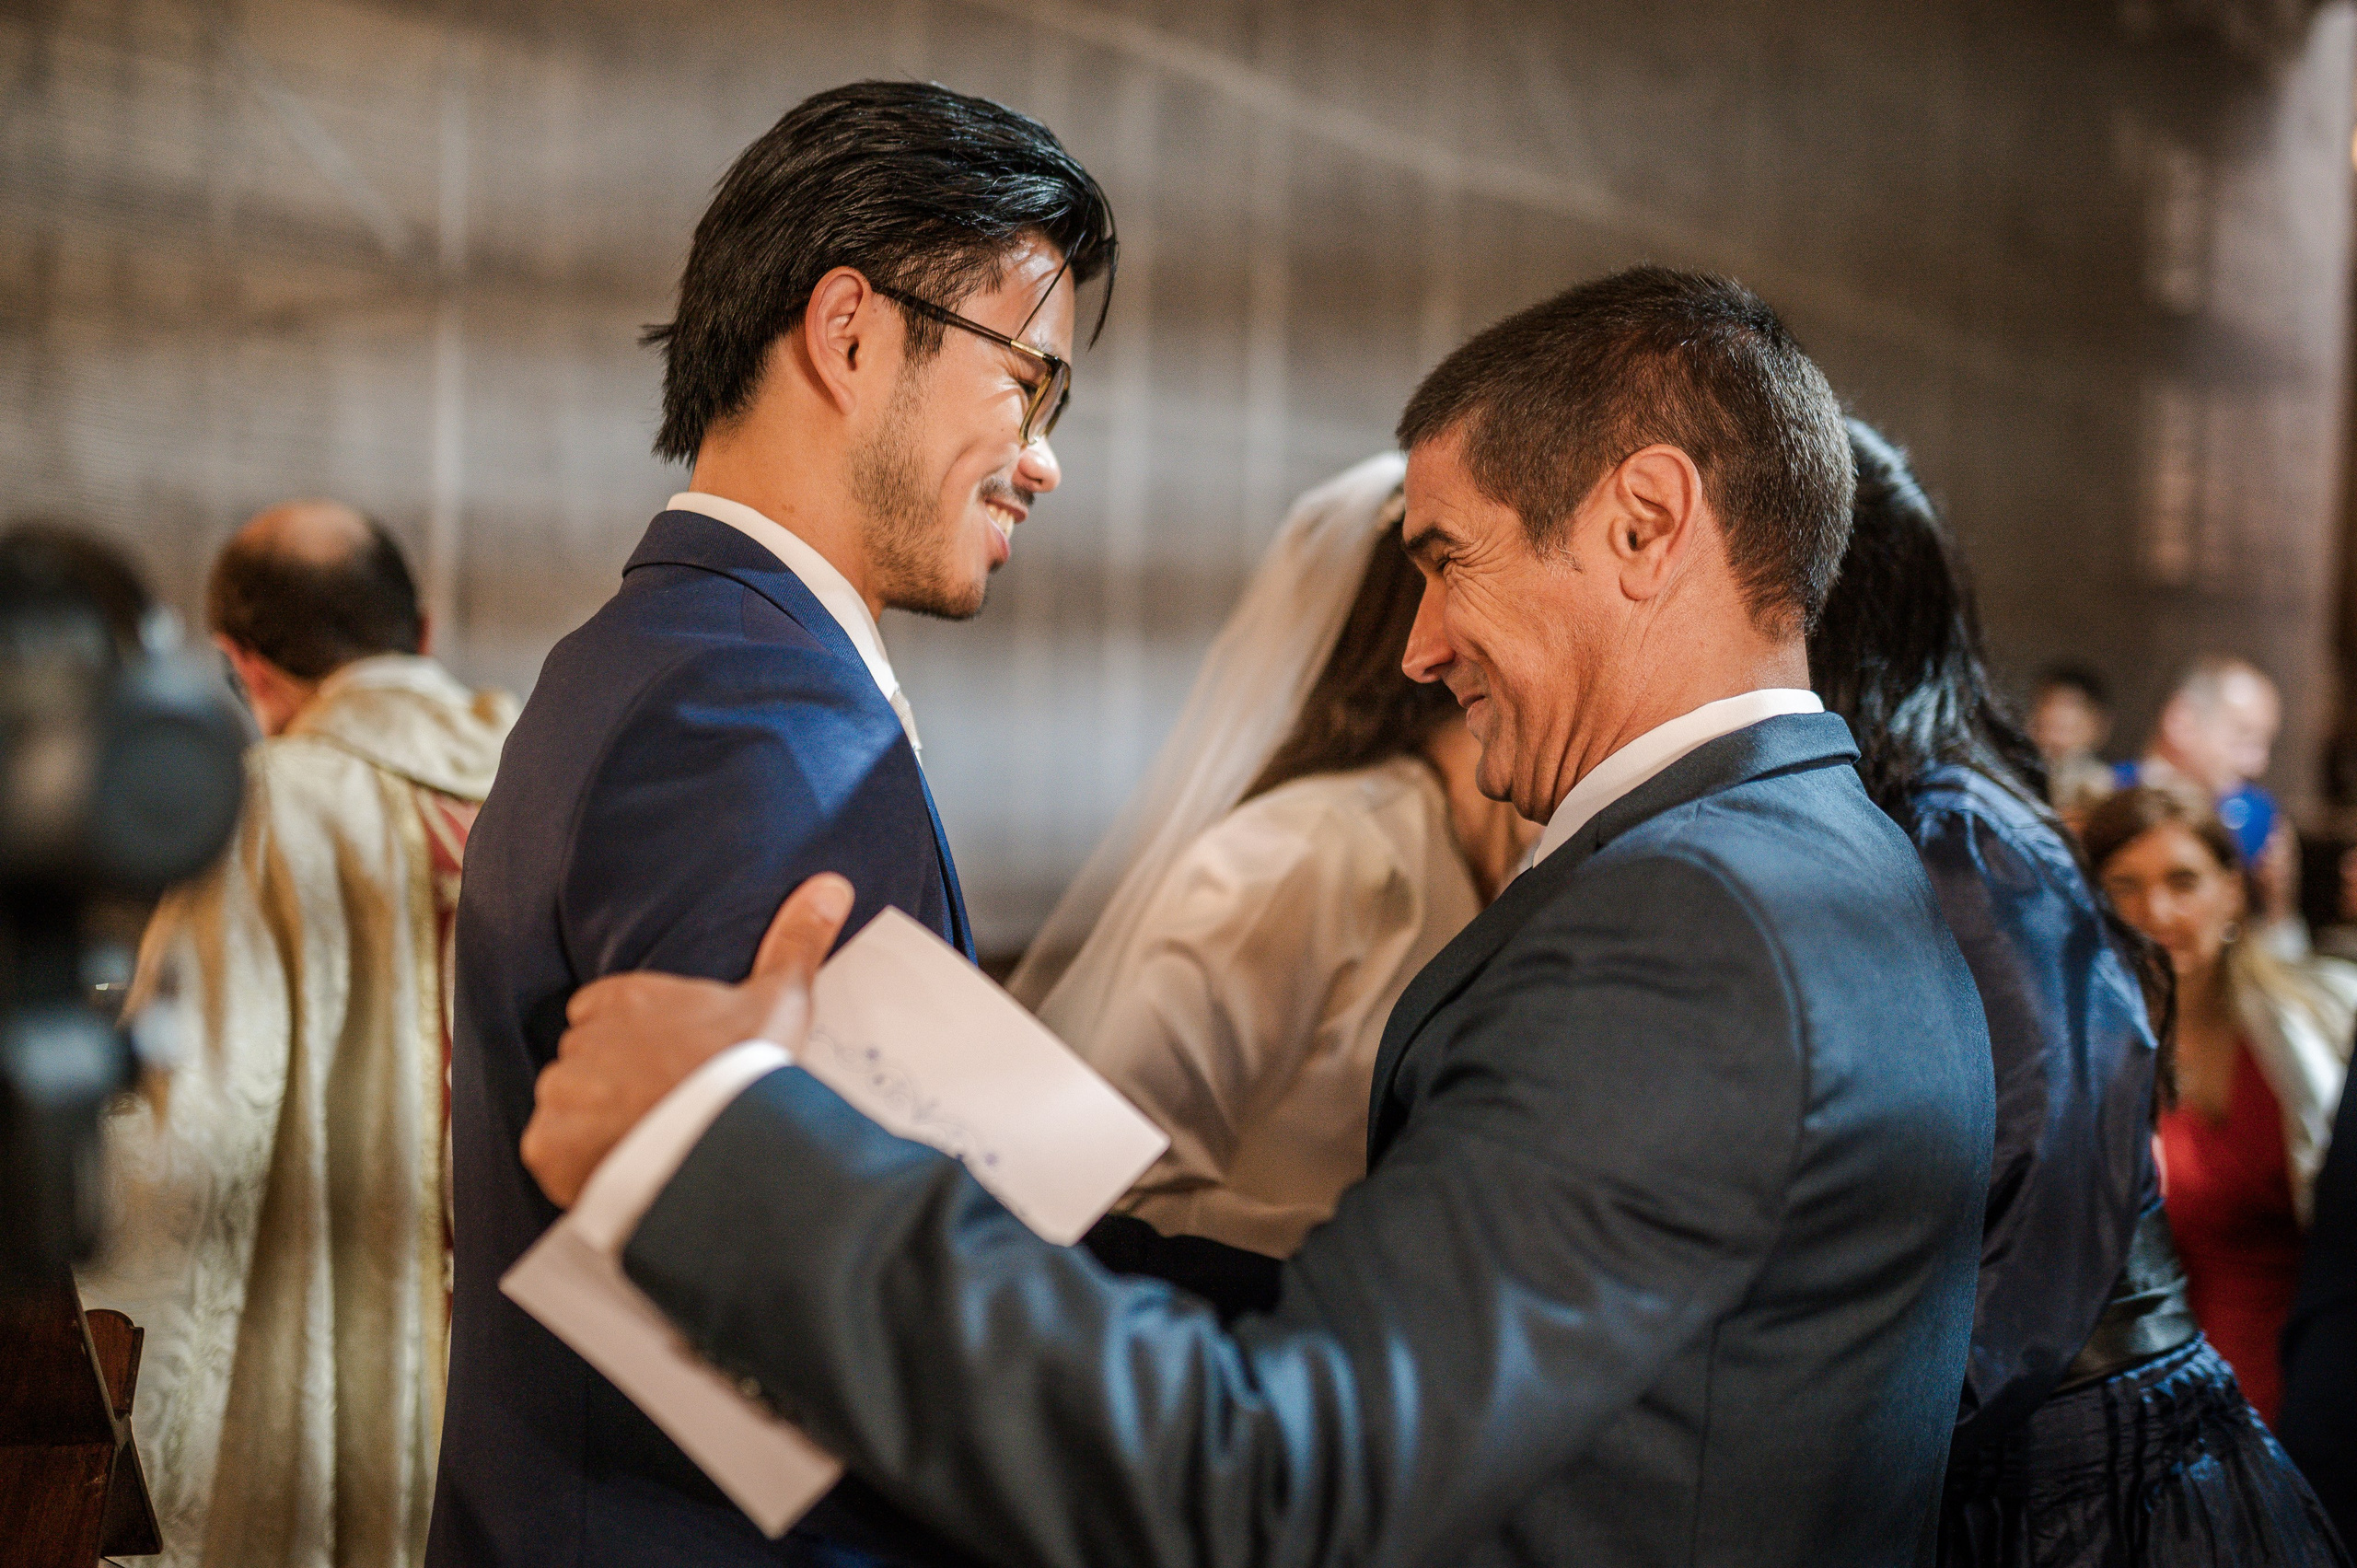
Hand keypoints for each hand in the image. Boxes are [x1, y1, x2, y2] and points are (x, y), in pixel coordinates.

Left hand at [520, 873, 855, 1207]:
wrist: (727, 1143)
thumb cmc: (750, 1068)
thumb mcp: (781, 999)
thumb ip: (796, 941)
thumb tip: (830, 884)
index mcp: (626, 998)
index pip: (600, 1011)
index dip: (631, 1040)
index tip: (661, 1063)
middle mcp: (584, 1039)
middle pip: (584, 1060)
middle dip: (610, 1082)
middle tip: (658, 1107)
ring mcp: (563, 1093)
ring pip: (566, 1106)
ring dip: (592, 1124)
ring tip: (643, 1144)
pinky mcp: (549, 1145)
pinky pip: (551, 1153)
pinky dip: (577, 1164)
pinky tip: (618, 1170)